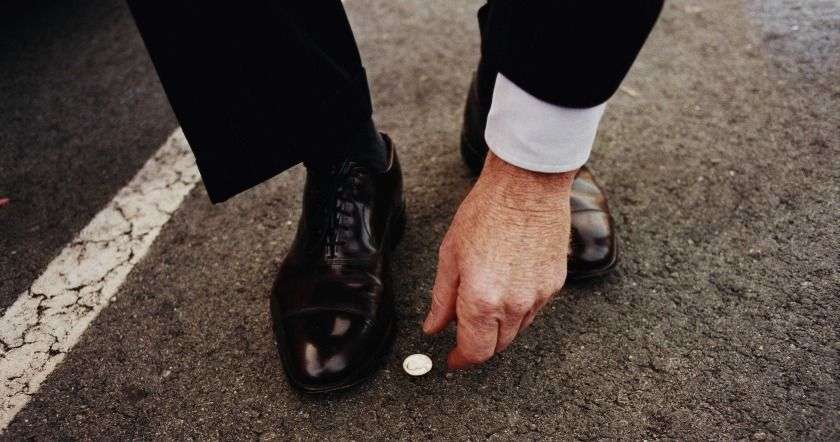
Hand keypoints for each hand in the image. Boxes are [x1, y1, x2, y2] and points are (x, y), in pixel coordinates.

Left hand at [423, 151, 575, 369]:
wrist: (527, 186)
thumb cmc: (486, 212)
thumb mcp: (450, 255)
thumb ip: (441, 298)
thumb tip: (433, 327)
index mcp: (482, 300)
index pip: (475, 351)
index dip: (461, 360)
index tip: (453, 360)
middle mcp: (514, 304)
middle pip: (498, 346)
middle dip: (479, 344)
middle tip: (464, 330)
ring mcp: (538, 296)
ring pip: (517, 330)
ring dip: (499, 327)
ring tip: (485, 300)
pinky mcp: (555, 284)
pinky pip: (534, 309)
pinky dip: (518, 307)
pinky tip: (507, 284)